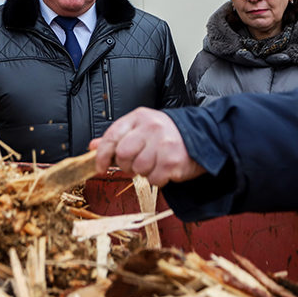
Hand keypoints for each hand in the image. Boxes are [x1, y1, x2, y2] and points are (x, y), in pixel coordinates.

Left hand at [90, 107, 205, 186]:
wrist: (204, 137)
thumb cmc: (169, 135)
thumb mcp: (141, 129)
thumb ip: (117, 137)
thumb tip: (92, 146)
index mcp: (139, 117)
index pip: (111, 136)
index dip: (102, 154)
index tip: (100, 166)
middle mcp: (151, 128)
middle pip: (122, 155)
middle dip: (126, 165)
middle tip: (137, 163)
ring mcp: (163, 144)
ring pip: (138, 169)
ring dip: (145, 172)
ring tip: (156, 163)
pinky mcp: (173, 161)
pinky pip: (154, 179)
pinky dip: (158, 179)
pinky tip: (166, 169)